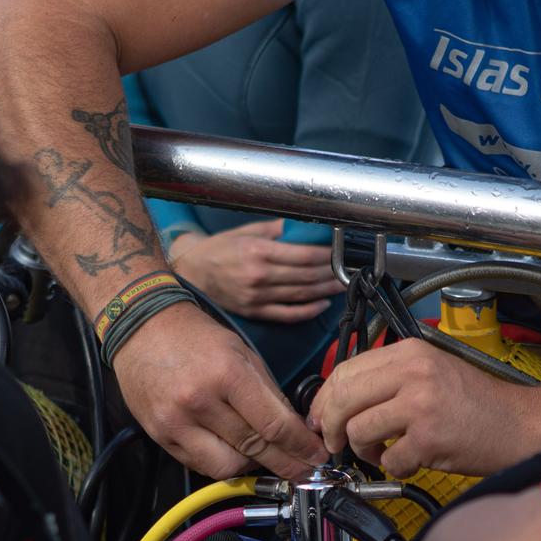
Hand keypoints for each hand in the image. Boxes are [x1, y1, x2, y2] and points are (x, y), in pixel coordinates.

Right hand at [112, 300, 324, 479]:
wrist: (141, 329)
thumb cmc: (195, 337)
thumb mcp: (242, 353)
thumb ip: (269, 393)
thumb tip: (295, 430)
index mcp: (227, 374)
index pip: (274, 424)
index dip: (300, 446)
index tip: (317, 457)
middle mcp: (200, 401)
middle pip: (254, 448)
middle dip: (286, 464)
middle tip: (304, 471)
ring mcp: (176, 422)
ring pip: (227, 466)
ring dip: (251, 466)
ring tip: (264, 457)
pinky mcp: (160, 435)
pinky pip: (200, 464)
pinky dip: (222, 463)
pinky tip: (233, 453)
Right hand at [168, 220, 341, 322]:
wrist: (191, 273)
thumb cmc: (217, 250)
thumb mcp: (243, 232)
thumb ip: (273, 230)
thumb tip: (298, 226)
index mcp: (258, 252)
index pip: (303, 255)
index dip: (326, 255)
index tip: (340, 252)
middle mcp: (260, 275)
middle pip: (306, 275)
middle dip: (331, 272)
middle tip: (349, 269)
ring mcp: (258, 296)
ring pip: (301, 295)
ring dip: (325, 291)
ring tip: (342, 285)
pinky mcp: (255, 312)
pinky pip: (287, 314)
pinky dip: (307, 311)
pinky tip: (321, 305)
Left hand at [311, 339, 531, 477]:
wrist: (521, 425)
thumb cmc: (478, 404)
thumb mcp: (432, 371)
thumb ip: (389, 378)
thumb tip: (339, 399)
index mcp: (411, 351)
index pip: (344, 370)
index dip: (324, 399)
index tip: (321, 417)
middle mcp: (414, 373)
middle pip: (342, 399)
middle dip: (332, 427)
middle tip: (337, 442)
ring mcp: (421, 405)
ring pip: (358, 431)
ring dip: (365, 451)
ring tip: (385, 452)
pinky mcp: (429, 439)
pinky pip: (388, 461)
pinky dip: (396, 468)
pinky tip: (412, 462)